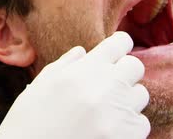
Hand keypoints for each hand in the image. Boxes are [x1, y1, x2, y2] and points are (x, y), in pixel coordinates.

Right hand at [0, 32, 149, 138]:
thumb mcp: (43, 83)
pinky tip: (107, 129)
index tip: (115, 52)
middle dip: (124, 72)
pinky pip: (141, 122)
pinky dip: (129, 125)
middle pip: (135, 66)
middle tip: (109, 84)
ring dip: (126, 99)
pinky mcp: (128, 135)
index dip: (119, 45)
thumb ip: (66, 63)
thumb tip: (83, 52)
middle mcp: (107, 86)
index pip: (120, 43)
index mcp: (86, 68)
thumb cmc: (31, 118)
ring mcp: (120, 112)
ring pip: (141, 95)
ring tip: (104, 110)